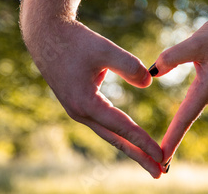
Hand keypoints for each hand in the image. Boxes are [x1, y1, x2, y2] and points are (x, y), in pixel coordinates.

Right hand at [22, 19, 163, 177]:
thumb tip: (148, 84)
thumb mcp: (104, 48)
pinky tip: (131, 139)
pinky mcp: (79, 105)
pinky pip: (103, 125)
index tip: (161, 155)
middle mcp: (80, 112)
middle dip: (138, 156)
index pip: (122, 127)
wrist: (46, 36)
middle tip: (159, 172)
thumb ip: (129, 65)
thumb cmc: (75, 41)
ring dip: (130, 147)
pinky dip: (119, 134)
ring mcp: (78, 111)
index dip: (143, 141)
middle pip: (115, 140)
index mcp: (85, 103)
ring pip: (109, 134)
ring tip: (149, 159)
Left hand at [150, 11, 207, 169]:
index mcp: (207, 88)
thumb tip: (153, 72)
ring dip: (177, 130)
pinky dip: (182, 116)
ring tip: (165, 148)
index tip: (163, 156)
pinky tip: (177, 123)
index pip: (185, 117)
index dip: (173, 137)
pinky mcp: (206, 80)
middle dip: (174, 140)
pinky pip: (190, 103)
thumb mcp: (197, 42)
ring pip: (188, 113)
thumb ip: (174, 56)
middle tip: (160, 162)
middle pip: (187, 120)